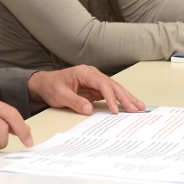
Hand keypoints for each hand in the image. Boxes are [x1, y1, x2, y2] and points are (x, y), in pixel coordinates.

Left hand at [27, 65, 145, 115]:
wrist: (44, 84)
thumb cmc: (51, 86)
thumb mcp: (60, 95)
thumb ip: (75, 101)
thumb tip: (89, 110)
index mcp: (85, 73)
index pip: (102, 84)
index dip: (111, 97)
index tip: (115, 110)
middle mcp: (93, 75)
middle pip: (113, 85)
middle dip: (125, 97)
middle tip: (136, 108)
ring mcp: (95, 82)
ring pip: (115, 89)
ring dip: (127, 98)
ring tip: (140, 107)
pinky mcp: (95, 89)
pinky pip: (111, 94)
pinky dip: (121, 100)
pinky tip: (130, 105)